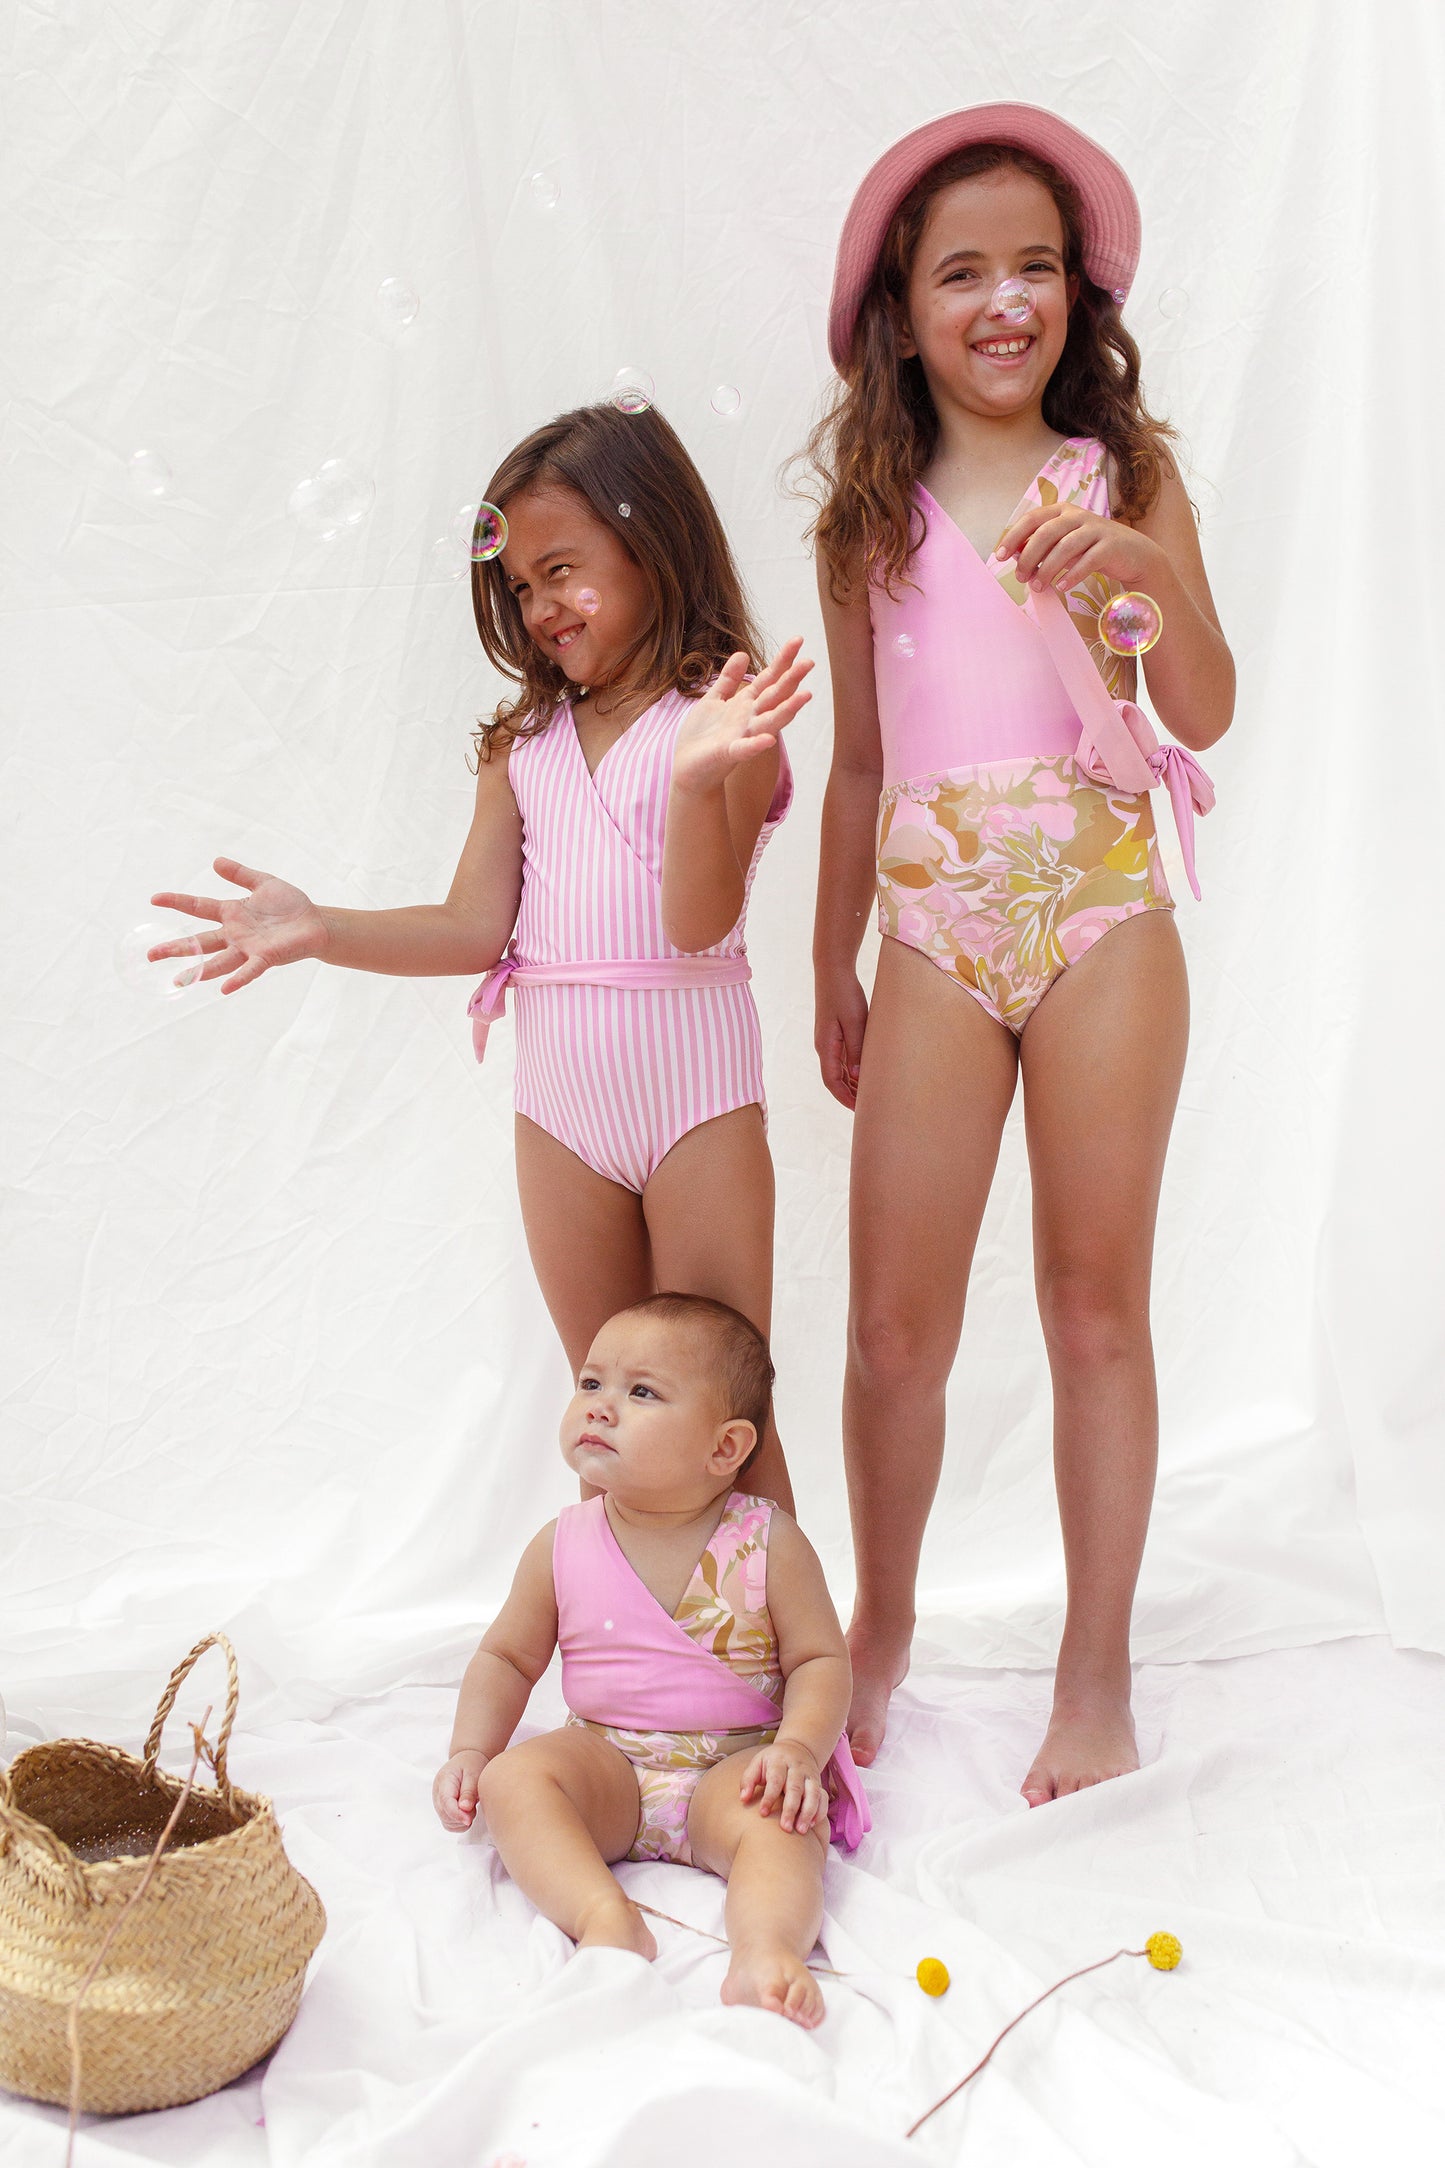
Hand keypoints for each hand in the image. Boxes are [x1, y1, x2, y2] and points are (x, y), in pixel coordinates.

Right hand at [149, 857, 328, 994]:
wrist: (316, 923)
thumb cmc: (290, 905)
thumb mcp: (264, 883)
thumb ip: (240, 874)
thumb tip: (215, 861)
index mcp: (231, 914)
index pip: (198, 907)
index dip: (177, 902)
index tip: (154, 899)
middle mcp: (234, 934)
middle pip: (199, 941)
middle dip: (175, 948)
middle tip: (150, 955)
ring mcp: (248, 948)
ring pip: (218, 961)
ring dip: (198, 971)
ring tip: (178, 981)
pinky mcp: (266, 958)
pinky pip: (249, 970)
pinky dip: (237, 979)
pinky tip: (222, 988)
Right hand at [433, 1749, 487, 1830]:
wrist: (467, 1760)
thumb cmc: (471, 1764)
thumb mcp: (474, 1773)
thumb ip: (469, 1791)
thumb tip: (464, 1808)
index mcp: (444, 1780)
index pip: (445, 1801)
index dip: (456, 1813)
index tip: (468, 1820)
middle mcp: (437, 1793)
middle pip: (444, 1814)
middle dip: (461, 1817)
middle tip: (474, 1807)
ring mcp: (439, 1802)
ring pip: (447, 1822)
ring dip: (461, 1821)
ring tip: (471, 1807)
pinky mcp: (443, 1809)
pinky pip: (449, 1824)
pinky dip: (459, 1824)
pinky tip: (467, 1813)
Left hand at [670, 640, 812, 797]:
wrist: (688, 770)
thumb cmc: (702, 737)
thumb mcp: (714, 700)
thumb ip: (729, 679)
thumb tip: (742, 653)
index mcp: (745, 704)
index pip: (769, 678)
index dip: (782, 660)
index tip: (798, 640)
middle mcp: (750, 719)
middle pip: (775, 695)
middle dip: (792, 679)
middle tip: (810, 662)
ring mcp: (742, 736)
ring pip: (769, 721)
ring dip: (788, 709)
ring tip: (806, 695)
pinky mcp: (728, 753)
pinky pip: (744, 748)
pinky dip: (756, 745)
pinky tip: (768, 740)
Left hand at [740, 1739, 826, 1834]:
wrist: (797, 1748)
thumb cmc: (772, 1762)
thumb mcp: (757, 1763)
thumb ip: (748, 1780)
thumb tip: (743, 1799)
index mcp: (779, 1762)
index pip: (775, 1780)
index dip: (769, 1797)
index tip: (762, 1813)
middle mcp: (797, 1769)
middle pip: (795, 1789)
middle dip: (790, 1809)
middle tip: (784, 1828)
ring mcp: (810, 1776)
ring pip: (813, 1794)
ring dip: (808, 1812)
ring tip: (800, 1830)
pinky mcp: (819, 1784)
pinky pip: (823, 1798)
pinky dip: (820, 1811)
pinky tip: (811, 1824)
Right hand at [815, 974, 867, 1108]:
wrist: (833, 971)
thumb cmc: (844, 994)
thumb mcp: (855, 1022)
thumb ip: (856, 1050)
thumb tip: (857, 1077)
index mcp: (826, 1047)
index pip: (832, 1082)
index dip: (845, 1099)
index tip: (861, 1111)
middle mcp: (824, 1047)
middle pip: (835, 1080)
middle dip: (850, 1095)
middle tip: (871, 1107)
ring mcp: (828, 1041)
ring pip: (839, 1070)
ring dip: (852, 1084)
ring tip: (871, 1093)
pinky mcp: (834, 1033)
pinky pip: (842, 1058)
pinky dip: (852, 1070)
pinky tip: (866, 1072)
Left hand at [996, 502, 1163, 595]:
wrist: (1134, 554)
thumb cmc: (1092, 550)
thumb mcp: (1064, 545)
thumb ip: (1041, 546)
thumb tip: (1013, 555)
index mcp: (1063, 511)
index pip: (1032, 519)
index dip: (1014, 536)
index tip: (999, 556)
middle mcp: (1078, 515)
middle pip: (1046, 533)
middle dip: (1028, 556)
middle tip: (1020, 577)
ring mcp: (1096, 529)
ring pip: (1065, 547)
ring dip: (1047, 569)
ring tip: (1038, 587)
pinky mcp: (1111, 546)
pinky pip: (1088, 561)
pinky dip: (1072, 574)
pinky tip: (1061, 586)